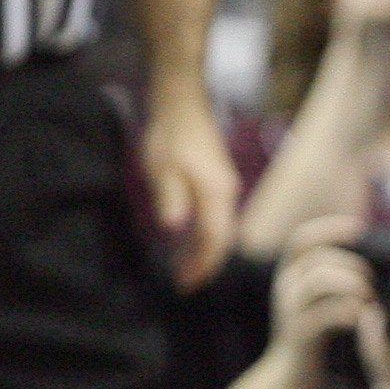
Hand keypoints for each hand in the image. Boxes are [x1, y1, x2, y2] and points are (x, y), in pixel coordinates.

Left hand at [143, 96, 240, 290]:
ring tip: (184, 267)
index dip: (202, 265)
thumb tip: (174, 228)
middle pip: (223, 239)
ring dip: (205, 251)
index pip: (215, 240)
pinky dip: (205, 235)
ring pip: (221, 229)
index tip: (186, 285)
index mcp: (216, 193)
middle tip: (184, 283)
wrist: (182, 103)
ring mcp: (224, 186)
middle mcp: (227, 193)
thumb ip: (170, 199)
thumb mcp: (162, 168)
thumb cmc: (170, 135)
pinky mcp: (217, 181)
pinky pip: (216, 217)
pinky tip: (188, 240)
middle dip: (206, 264)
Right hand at [264, 220, 377, 374]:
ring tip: (369, 299)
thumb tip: (362, 261)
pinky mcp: (300, 333)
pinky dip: (350, 311)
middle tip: (372, 285)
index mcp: (289, 275)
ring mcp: (290, 311)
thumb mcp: (316, 300)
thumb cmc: (313, 333)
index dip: (329, 228)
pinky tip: (362, 317)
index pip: (302, 238)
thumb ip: (330, 278)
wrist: (291, 375)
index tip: (359, 229)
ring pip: (319, 280)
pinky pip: (325, 314)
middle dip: (353, 266)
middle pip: (319, 259)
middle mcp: (285, 288)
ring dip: (352, 285)